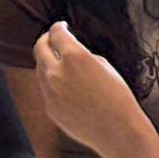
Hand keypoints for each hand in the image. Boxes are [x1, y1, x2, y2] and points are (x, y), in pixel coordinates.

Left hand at [30, 22, 143, 157]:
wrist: (118, 131)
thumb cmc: (118, 97)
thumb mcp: (104, 66)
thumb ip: (82, 55)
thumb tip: (70, 52)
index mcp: (74, 57)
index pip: (56, 34)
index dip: (58, 27)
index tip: (61, 26)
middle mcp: (57, 72)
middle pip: (39, 48)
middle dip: (45, 40)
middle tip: (51, 38)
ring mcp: (50, 91)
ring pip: (40, 69)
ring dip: (47, 62)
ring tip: (59, 62)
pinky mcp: (50, 108)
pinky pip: (46, 90)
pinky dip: (52, 83)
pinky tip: (65, 86)